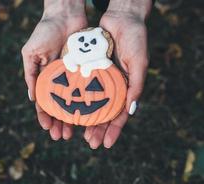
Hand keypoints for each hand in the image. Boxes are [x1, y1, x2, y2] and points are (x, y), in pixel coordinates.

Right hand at [22, 0, 86, 139]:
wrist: (66, 15)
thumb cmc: (45, 32)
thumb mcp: (31, 53)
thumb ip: (31, 74)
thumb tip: (32, 98)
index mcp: (45, 78)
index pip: (44, 102)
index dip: (44, 116)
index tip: (47, 128)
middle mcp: (60, 81)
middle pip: (60, 107)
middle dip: (59, 122)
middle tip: (62, 136)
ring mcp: (74, 77)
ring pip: (74, 103)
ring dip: (73, 118)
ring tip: (75, 132)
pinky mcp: (86, 71)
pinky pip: (88, 89)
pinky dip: (87, 103)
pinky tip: (89, 115)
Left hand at [84, 4, 150, 148]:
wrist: (121, 18)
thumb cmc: (135, 39)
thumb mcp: (139, 63)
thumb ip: (136, 86)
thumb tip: (131, 112)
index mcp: (125, 89)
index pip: (119, 115)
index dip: (113, 130)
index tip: (105, 144)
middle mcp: (110, 87)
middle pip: (102, 113)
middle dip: (96, 129)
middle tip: (89, 143)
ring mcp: (97, 79)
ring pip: (88, 103)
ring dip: (82, 118)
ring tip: (74, 132)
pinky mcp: (86, 69)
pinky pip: (78, 87)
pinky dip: (72, 98)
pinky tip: (65, 110)